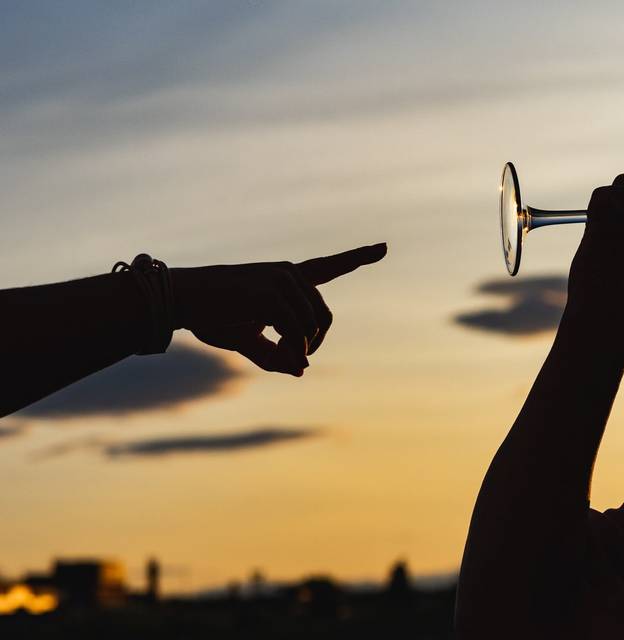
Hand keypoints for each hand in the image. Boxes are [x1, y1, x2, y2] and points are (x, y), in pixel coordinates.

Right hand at [171, 243, 386, 375]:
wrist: (181, 300)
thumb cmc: (212, 316)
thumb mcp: (245, 340)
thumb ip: (275, 353)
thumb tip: (303, 369)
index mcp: (286, 278)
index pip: (327, 266)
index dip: (357, 257)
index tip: (384, 247)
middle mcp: (289, 274)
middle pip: (323, 315)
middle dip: (315, 342)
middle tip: (296, 359)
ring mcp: (281, 281)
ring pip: (310, 327)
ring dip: (300, 349)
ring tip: (279, 358)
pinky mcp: (271, 294)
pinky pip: (296, 331)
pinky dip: (294, 351)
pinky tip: (283, 358)